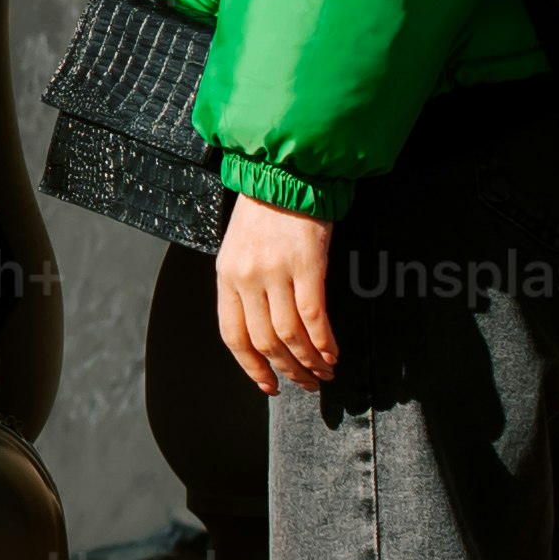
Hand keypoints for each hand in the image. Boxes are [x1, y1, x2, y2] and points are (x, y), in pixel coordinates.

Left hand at [215, 198, 339, 396]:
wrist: (284, 173)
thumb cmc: (263, 213)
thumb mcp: (238, 251)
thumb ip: (245, 288)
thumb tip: (263, 333)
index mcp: (226, 277)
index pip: (233, 336)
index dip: (252, 368)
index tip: (269, 386)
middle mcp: (247, 278)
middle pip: (264, 341)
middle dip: (287, 370)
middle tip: (307, 384)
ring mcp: (276, 271)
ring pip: (290, 335)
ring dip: (309, 362)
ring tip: (324, 373)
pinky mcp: (308, 264)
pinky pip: (313, 316)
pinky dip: (324, 342)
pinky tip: (332, 354)